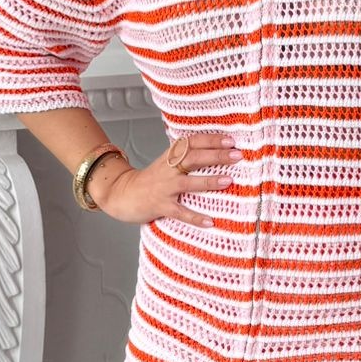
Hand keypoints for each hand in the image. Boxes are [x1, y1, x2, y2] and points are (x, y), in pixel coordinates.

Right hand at [90, 129, 242, 225]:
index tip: (231, 140)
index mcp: (171, 156)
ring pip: (188, 183)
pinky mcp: (160, 206)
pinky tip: (210, 221)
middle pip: (193, 158)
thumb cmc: (151, 180)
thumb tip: (216, 152)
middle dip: (216, 155)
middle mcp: (168, 169)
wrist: (122, 194)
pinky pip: (180, 212)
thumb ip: (186, 157)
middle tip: (238, 155)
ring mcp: (164, 188)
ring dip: (208, 181)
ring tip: (228, 181)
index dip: (211, 139)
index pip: (193, 142)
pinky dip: (195, 217)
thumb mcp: (167, 163)